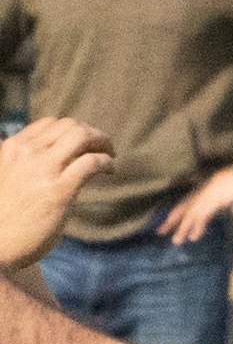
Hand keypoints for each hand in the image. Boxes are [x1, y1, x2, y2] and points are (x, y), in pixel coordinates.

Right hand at [0, 119, 114, 268]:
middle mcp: (28, 152)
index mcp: (14, 148)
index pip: (50, 124)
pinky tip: (111, 170)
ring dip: (102, 142)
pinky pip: (91, 162)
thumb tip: (52, 167)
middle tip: (105, 148)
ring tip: (111, 156)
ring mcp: (44, 168)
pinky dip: (106, 161)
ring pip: (82, 136)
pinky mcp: (60, 189)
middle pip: (69, 125)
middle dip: (93, 133)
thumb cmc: (4, 219)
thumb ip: (26, 167)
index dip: (73, 131)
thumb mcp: (9, 180)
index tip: (85, 145)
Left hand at [157, 167, 232, 245]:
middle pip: (181, 210)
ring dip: (182, 229)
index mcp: (199, 193)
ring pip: (190, 216)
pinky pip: (202, 216)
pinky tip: (194, 237)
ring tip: (176, 241)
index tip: (164, 226)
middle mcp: (198, 196)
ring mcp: (205, 199)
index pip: (182, 206)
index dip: (173, 216)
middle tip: (160, 233)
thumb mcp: (220, 191)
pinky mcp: (212, 202)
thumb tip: (212, 208)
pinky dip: (198, 227)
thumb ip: (213, 200)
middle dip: (170, 222)